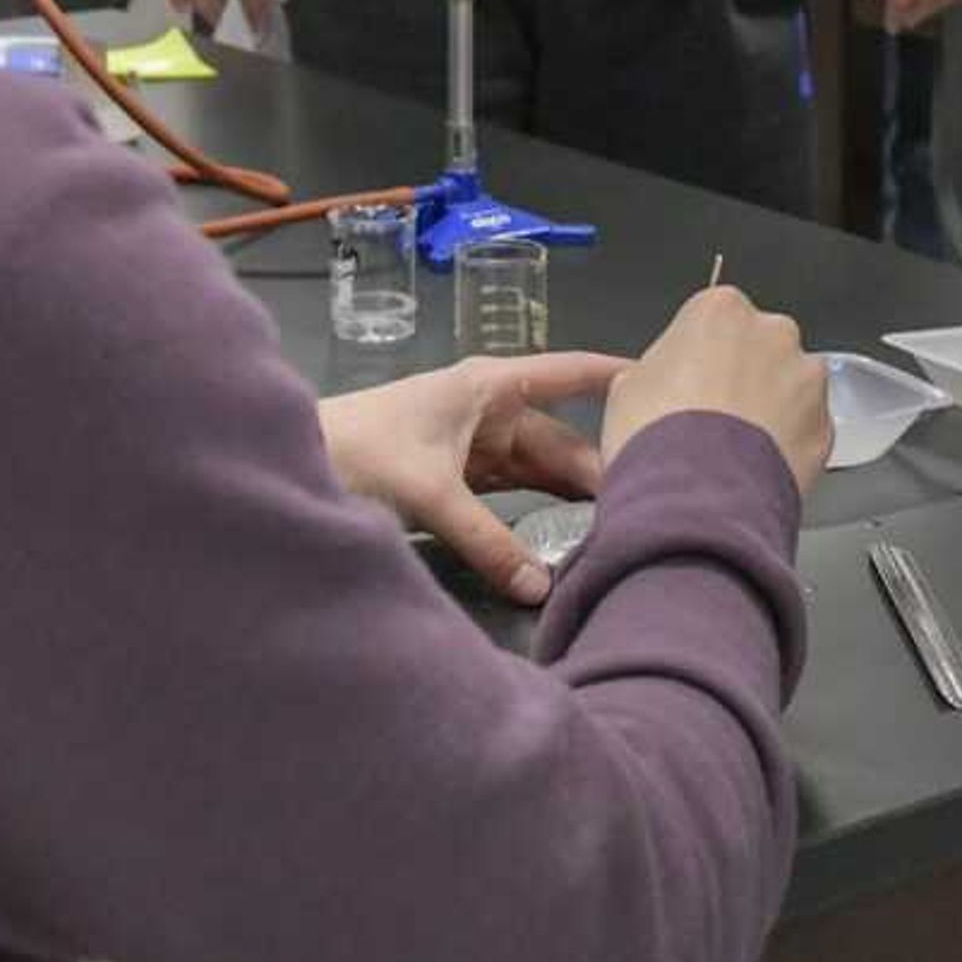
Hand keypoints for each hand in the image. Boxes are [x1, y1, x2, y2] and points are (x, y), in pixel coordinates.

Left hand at [318, 351, 625, 606]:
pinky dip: (538, 513)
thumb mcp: (429, 493)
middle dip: (600, 465)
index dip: (613, 376)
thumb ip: (487, 541)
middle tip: (650, 501)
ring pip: (540, 471)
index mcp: (487, 387)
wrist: (297, 465)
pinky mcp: (460, 480)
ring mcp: (476, 446)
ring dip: (571, 496)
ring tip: (620, 524)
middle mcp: (489, 411)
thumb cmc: (360, 452)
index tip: (664, 379)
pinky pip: (513, 495)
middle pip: (561, 438)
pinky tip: (567, 537)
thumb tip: (540, 587)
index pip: (567, 373)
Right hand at [602, 286, 831, 494]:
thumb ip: (655, 369)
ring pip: (789, 387)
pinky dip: (786, 446)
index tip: (686, 382)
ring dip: (769, 410)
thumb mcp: (626, 387)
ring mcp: (805, 379)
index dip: (696, 357)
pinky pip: (805, 430)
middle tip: (710, 418)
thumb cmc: (660, 438)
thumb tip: (656, 383)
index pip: (713, 320)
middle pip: (758, 348)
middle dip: (741, 377)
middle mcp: (773, 333)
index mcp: (721, 309)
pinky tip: (754, 469)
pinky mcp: (825, 426)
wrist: (697, 499)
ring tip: (732, 451)